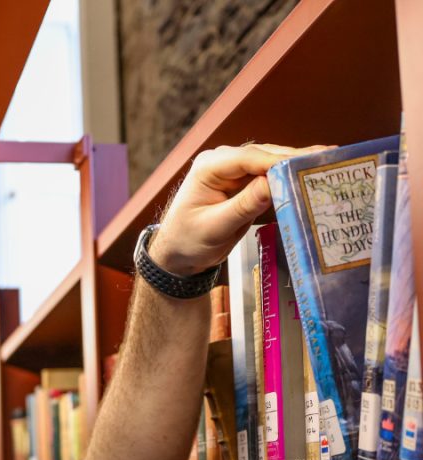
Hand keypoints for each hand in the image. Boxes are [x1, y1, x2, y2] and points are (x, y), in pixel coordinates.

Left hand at [148, 143, 329, 275]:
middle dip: (295, 159)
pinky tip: (310, 181)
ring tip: (327, 167)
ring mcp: (235, 173)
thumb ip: (242, 207)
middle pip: (265, 156)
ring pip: (272, 165)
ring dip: (296, 168)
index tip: (305, 164)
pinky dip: (289, 182)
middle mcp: (223, 163)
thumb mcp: (213, 228)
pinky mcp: (245, 185)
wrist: (178, 256)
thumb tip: (270, 185)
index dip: (279, 160)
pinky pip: (271, 179)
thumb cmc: (186, 242)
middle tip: (328, 160)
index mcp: (209, 167)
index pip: (248, 158)